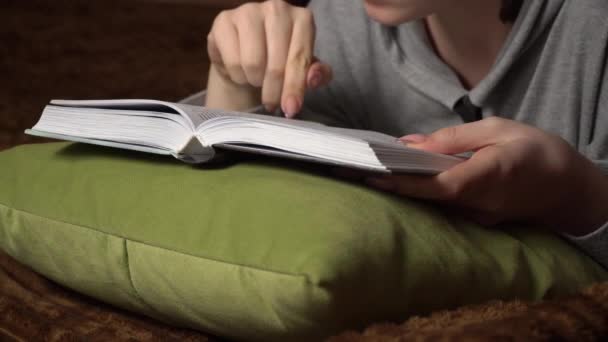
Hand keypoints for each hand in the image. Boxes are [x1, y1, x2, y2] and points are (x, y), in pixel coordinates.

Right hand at [205, 0, 332, 116]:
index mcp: (302, 19)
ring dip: (254, 80)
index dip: (295, 87)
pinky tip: (241, 69)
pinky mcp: (224, 20)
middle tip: (271, 102)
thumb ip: (316, 74)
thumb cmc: (280, 62)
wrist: (245, 55)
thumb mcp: (303, 70)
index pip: (299, 58)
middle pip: (276, 64)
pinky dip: (237, 74)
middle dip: (274, 90)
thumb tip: (313, 79)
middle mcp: (277, 9)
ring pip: (253, 63)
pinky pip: (232, 60)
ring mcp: (249, 11)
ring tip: (256, 78)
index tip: (291, 109)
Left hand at [367, 117, 607, 235]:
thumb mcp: (497, 129)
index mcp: (486, 176)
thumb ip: (453, 139)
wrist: (567, 187)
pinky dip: (421, 191)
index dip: (403, 182)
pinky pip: (442, 205)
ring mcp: (476, 217)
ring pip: (431, 203)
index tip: (372, 175)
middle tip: (355, 169)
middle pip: (426, 197)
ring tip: (370, 170)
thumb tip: (411, 144)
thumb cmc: (535, 150)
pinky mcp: (475, 220)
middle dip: (391, 184)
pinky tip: (403, 178)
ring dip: (402, 188)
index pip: (436, 185)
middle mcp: (477, 204)